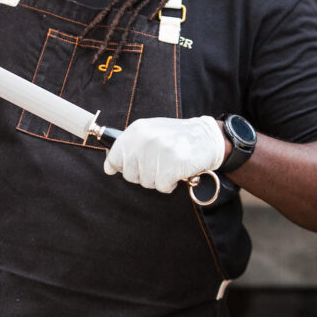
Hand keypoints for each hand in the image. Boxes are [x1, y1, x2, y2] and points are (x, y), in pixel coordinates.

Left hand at [103, 116, 224, 193]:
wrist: (207, 137)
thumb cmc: (176, 138)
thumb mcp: (150, 133)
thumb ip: (129, 147)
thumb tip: (108, 167)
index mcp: (137, 130)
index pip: (115, 157)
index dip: (121, 167)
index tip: (131, 167)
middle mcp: (146, 139)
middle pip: (130, 174)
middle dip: (143, 175)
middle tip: (157, 165)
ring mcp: (160, 151)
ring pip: (146, 182)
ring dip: (158, 179)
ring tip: (169, 166)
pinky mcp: (173, 164)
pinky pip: (162, 186)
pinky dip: (170, 184)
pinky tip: (177, 172)